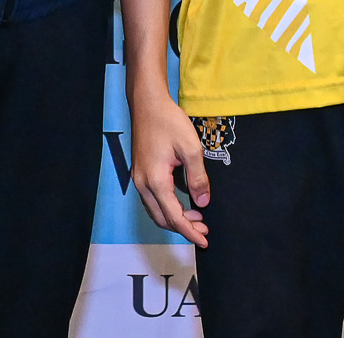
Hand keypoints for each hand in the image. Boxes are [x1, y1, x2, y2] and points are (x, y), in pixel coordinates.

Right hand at [129, 87, 211, 246]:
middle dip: (184, 228)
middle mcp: (143, 184)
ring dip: (175, 218)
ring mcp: (139, 179)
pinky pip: (153, 200)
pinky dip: (168, 208)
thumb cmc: (169, 121)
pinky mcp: (140, 173)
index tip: (204, 241)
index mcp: (155, 181)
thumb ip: (198, 178)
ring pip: (156, 211)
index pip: (174, 217)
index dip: (190, 232)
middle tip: (204, 229)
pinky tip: (182, 204)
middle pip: (162, 219)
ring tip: (197, 219)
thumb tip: (203, 202)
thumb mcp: (191, 148)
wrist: (147, 104)